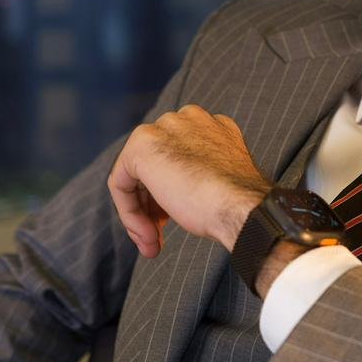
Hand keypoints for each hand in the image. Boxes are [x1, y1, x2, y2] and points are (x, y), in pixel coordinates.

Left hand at [107, 105, 271, 257]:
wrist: (239, 207)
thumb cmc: (235, 204)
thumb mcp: (218, 183)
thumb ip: (197, 174)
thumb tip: (175, 189)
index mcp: (212, 126)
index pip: (177, 157)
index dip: (171, 193)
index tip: (173, 222)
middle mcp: (188, 118)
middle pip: (155, 165)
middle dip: (152, 205)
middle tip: (157, 238)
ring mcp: (164, 128)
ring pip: (137, 175)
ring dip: (140, 214)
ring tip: (153, 243)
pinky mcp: (142, 144)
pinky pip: (121, 182)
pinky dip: (129, 212)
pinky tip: (147, 235)